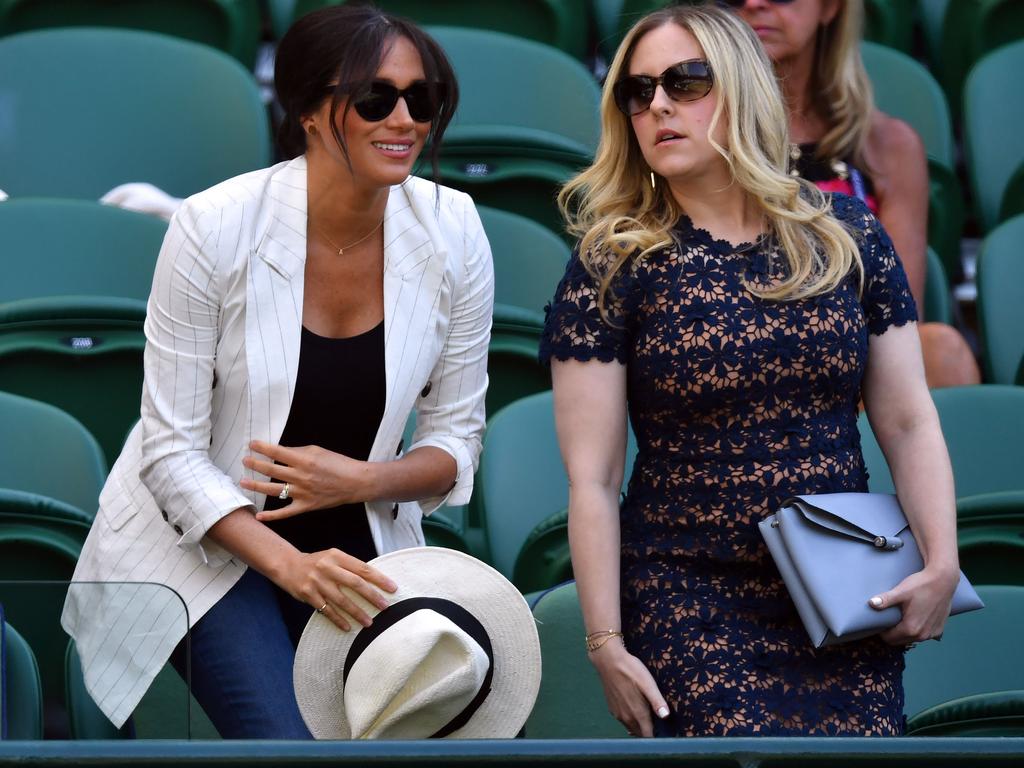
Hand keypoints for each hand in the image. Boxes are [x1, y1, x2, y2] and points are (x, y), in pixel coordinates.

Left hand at [241, 441, 374, 520]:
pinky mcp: (306, 506)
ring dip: (256, 486)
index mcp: (304, 460)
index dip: (262, 448)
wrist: (355, 482)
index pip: (277, 452)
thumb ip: (298, 451)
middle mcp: (300, 476)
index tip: (252, 444)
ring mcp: (302, 493)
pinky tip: (259, 516)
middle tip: (244, 461)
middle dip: (255, 464)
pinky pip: (286, 512)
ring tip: (243, 482)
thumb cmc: (338, 463)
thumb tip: (280, 452)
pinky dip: (272, 516)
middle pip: (271, 470)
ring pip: (274, 490)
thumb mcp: (318, 450)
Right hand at [275, 547, 396, 632]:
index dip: (379, 579)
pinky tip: (348, 627)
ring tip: (369, 622)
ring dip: (357, 612)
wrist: (288, 565)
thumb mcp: (333, 557)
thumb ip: (349, 567)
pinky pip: (327, 610)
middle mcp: (328, 568)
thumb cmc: (317, 563)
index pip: (363, 568)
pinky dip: (338, 620)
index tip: (392, 588)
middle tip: (385, 607)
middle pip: (355, 584)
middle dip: (372, 596)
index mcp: (337, 556)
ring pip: (342, 600)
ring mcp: (317, 582)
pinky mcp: (308, 595)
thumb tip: (374, 581)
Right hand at [589, 641, 669, 736]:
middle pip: (640, 733)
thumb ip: (656, 701)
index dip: (657, 737)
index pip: (648, 736)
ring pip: (631, 727)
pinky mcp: (612, 708)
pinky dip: (631, 719)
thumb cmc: (630, 670)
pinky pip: (624, 720)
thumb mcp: (647, 683)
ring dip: (640, 725)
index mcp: (637, 713)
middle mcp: (626, 717)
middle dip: (649, 732)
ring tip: (649, 715)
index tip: (665, 733)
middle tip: (660, 723)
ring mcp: (617, 713)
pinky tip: (635, 707)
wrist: (608, 661)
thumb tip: (665, 716)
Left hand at [871, 564, 959, 645]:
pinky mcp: (939, 630)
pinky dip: (917, 630)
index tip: (879, 621)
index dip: (881, 631)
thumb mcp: (901, 592)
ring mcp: (932, 634)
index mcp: (911, 629)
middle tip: (887, 619)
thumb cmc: (921, 585)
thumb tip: (870, 603)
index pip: (889, 638)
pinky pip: (923, 635)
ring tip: (900, 617)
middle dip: (891, 633)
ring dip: (904, 632)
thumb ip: (885, 600)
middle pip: (899, 641)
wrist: (943, 580)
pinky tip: (914, 618)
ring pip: (911, 639)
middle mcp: (922, 635)